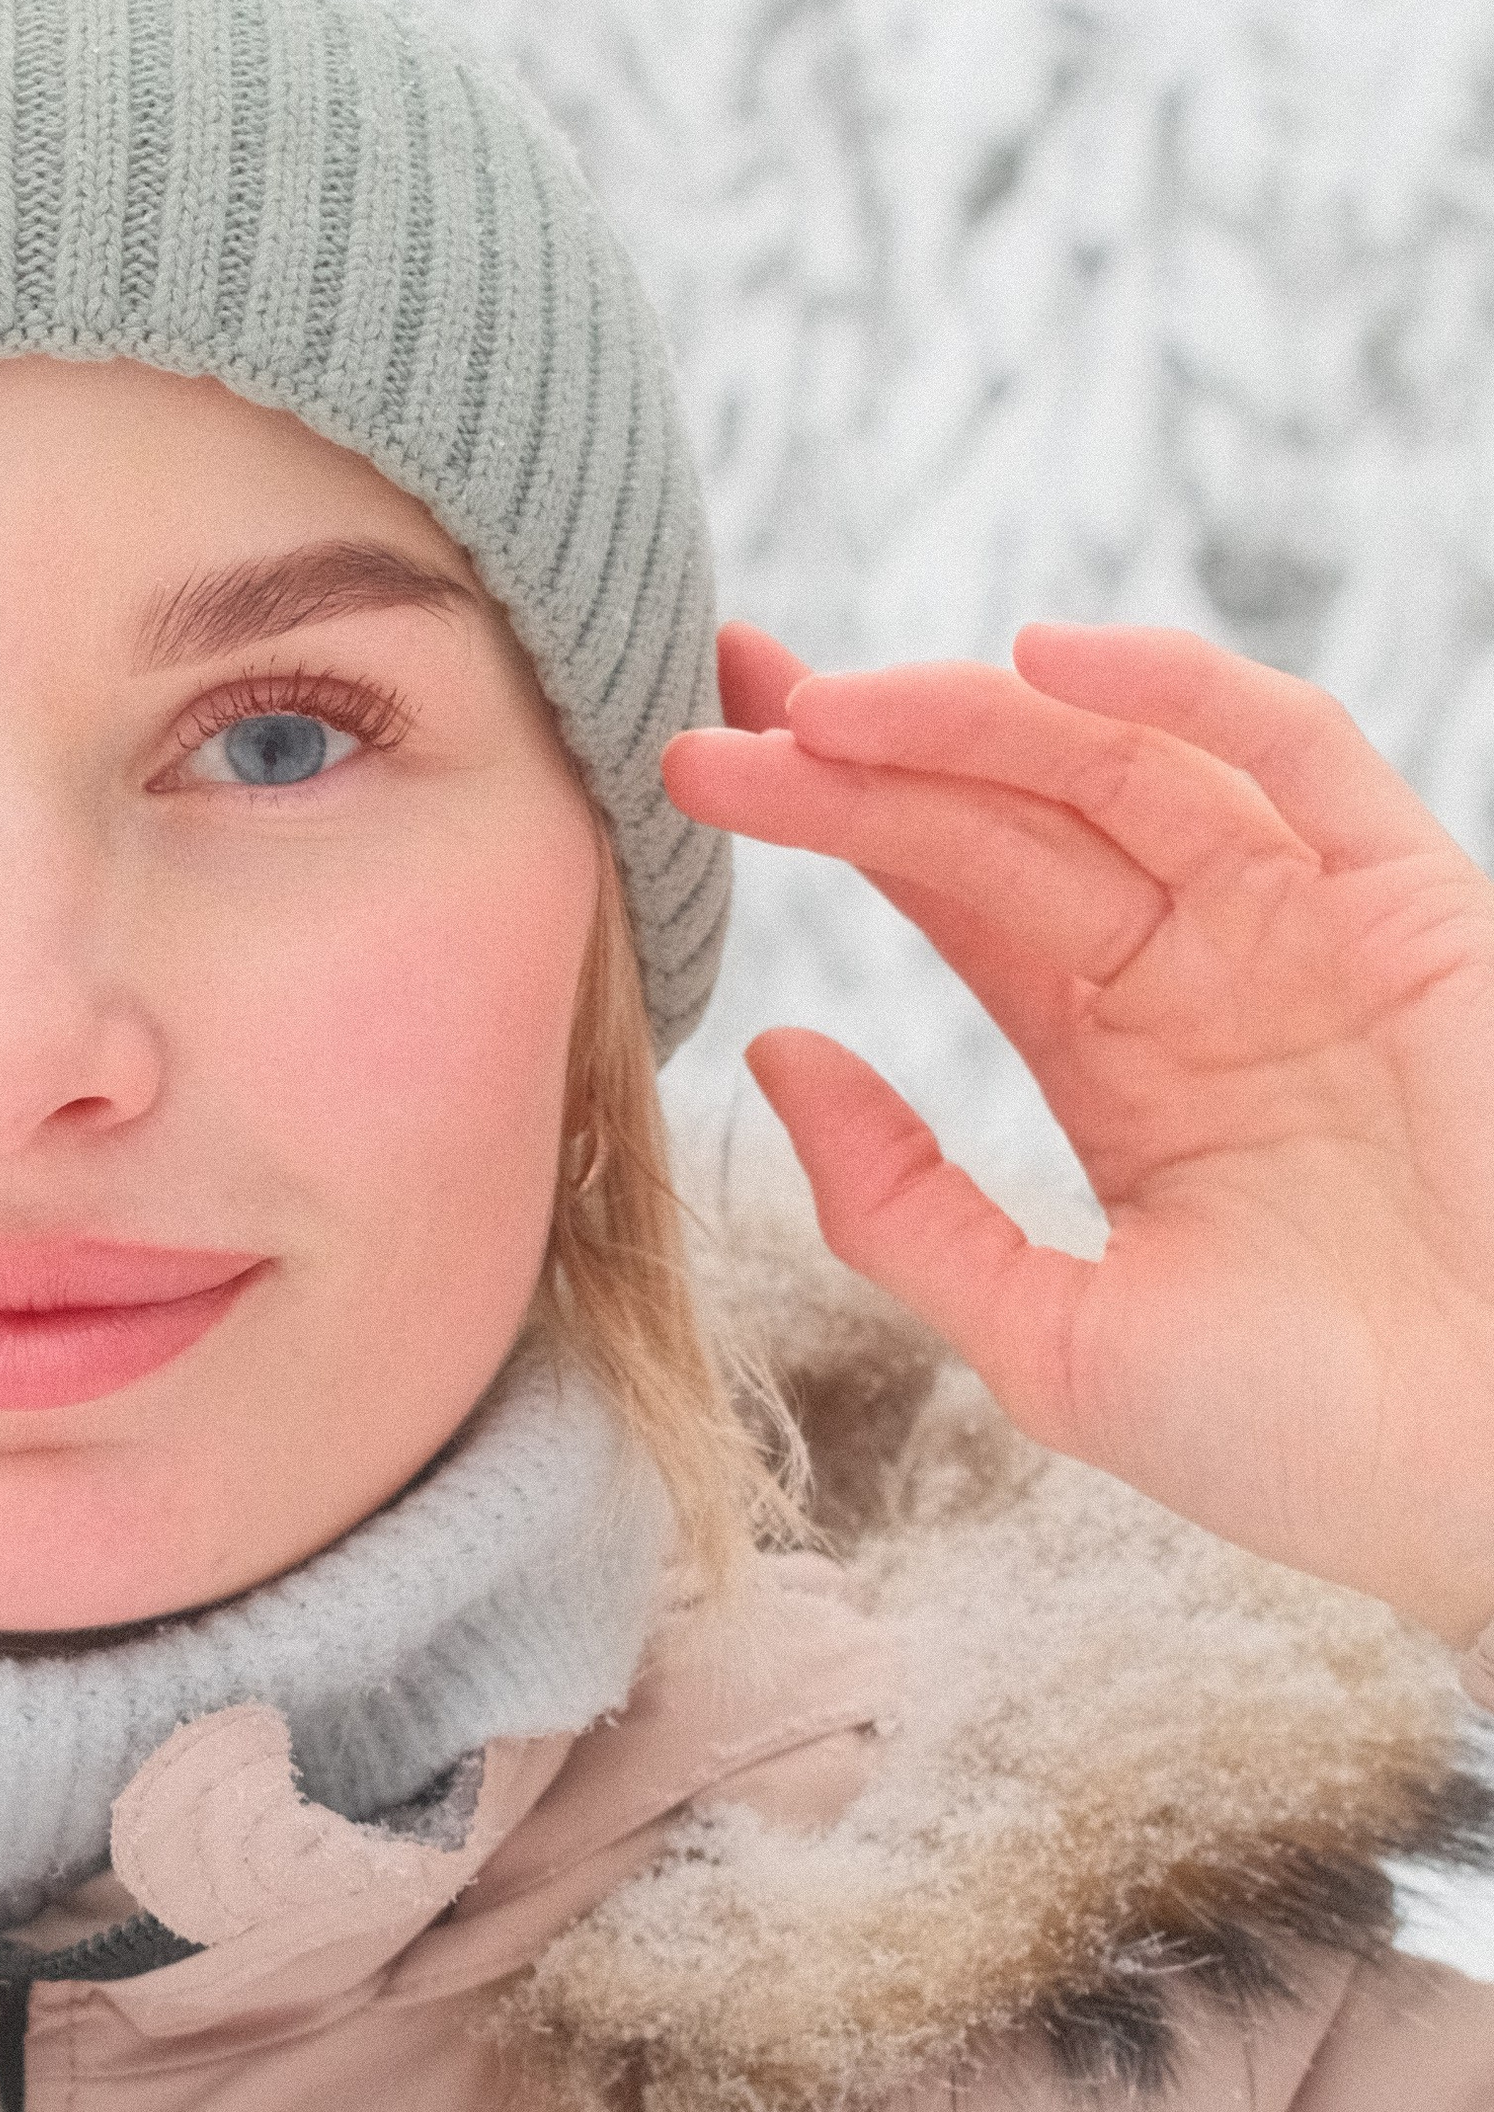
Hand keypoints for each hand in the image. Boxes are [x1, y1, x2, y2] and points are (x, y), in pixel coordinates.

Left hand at [661, 622, 1493, 1647]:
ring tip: (825, 708)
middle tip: (720, 703)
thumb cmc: (1296, 1447)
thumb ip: (906, 1208)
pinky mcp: (1413, 909)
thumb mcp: (1051, 1342)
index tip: (698, 767)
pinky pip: (1296, 760)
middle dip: (860, 752)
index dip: (830, 818)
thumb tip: (773, 1051)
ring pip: (1116, 771)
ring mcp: (1306, 929)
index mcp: (1118, 1063)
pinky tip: (1046, 664)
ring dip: (970, 722)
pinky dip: (1181, 695)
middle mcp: (1204, 974)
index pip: (949, 896)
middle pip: (1004, 817)